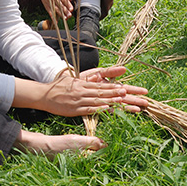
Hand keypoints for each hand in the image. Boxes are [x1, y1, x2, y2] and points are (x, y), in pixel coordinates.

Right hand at [16, 66, 147, 116]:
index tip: (135, 89)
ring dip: (116, 101)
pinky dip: (99, 110)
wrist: (43, 93)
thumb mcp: (77, 79)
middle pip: (110, 93)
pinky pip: (89, 110)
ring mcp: (82, 100)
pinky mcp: (75, 109)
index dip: (122, 88)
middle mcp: (87, 90)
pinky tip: (109, 110)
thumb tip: (104, 75)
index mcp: (89, 83)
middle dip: (127, 96)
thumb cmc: (62, 86)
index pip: (109, 85)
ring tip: (129, 102)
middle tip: (143, 99)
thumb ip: (92, 78)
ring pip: (102, 100)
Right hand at [35, 0, 73, 20]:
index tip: (71, 9)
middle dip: (65, 11)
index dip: (68, 5)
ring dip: (61, 15)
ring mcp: (51, 3)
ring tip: (65, 18)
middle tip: (70, 15)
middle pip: (61, 6)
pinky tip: (56, 22)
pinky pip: (50, 12)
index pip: (64, 0)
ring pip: (56, 10)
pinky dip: (53, 17)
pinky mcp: (47, 6)